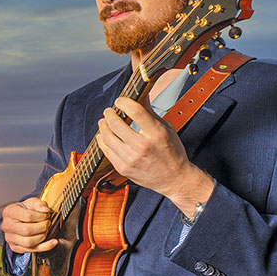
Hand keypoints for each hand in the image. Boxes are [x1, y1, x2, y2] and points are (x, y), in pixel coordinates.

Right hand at [0, 198, 57, 253]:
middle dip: (42, 227)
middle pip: (27, 230)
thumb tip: (46, 210)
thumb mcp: (31, 202)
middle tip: (48, 223)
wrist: (18, 219)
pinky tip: (53, 242)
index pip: (28, 216)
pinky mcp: (15, 247)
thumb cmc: (25, 210)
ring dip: (42, 237)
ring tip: (46, 231)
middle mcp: (6, 226)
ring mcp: (9, 238)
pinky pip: (31, 250)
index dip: (41, 216)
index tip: (47, 215)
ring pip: (28, 242)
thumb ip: (39, 204)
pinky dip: (45, 247)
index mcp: (9, 212)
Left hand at [97, 98, 213, 215]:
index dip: (124, 102)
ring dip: (103, 126)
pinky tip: (103, 136)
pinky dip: (102, 141)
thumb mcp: (166, 129)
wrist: (174, 178)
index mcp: (156, 133)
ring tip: (103, 121)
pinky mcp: (123, 168)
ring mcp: (131, 158)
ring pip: (107, 137)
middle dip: (109, 114)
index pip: (135, 111)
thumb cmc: (172, 153)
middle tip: (108, 111)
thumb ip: (151, 112)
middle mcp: (142, 146)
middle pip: (116, 124)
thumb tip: (142, 97)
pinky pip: (106, 151)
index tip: (120, 101)